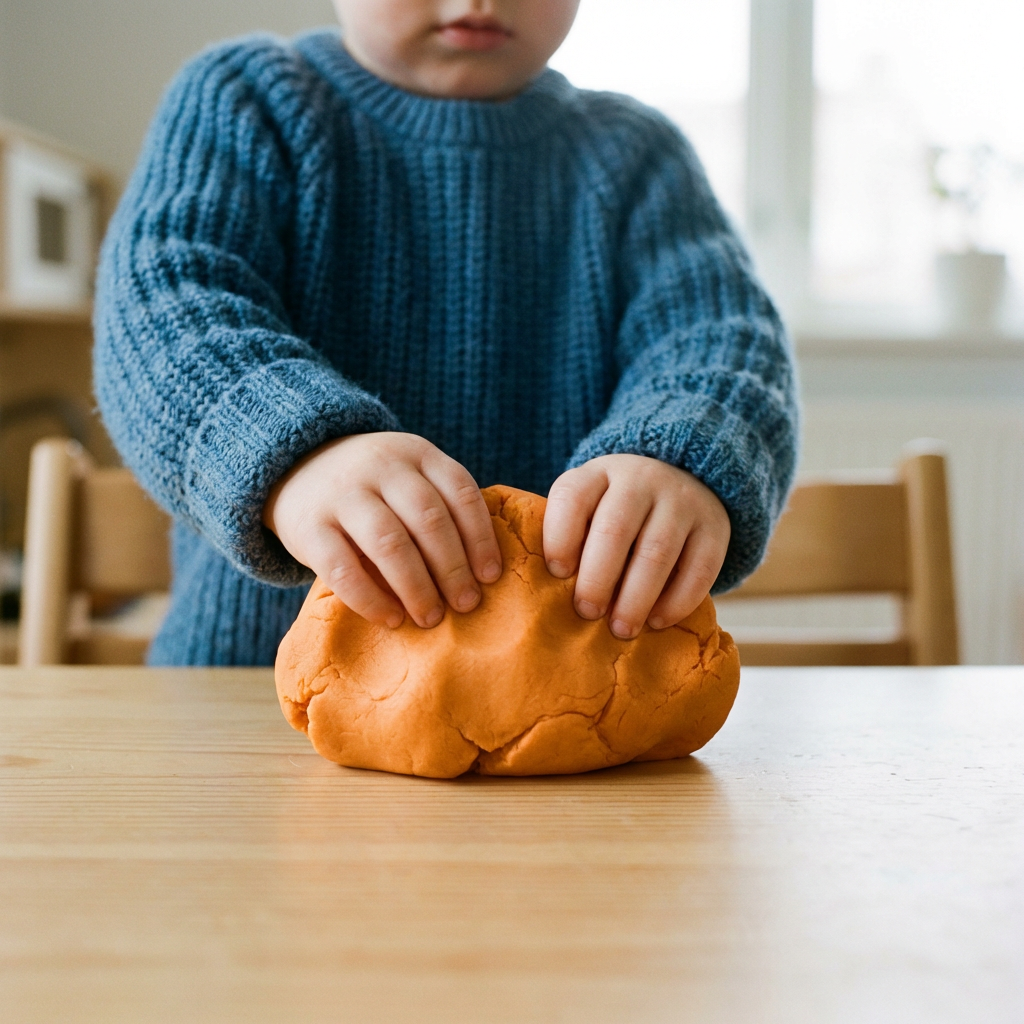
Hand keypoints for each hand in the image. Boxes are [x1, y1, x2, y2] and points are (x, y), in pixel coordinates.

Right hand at [262, 433, 501, 628]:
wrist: (297, 468)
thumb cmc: (374, 490)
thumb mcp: (409, 477)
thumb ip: (441, 507)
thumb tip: (483, 575)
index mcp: (416, 453)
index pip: (460, 492)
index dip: (481, 537)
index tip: (491, 576)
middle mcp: (381, 466)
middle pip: (428, 519)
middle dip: (452, 568)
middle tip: (467, 604)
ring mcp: (342, 494)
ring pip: (389, 543)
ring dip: (416, 586)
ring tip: (431, 617)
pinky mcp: (309, 526)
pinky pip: (343, 569)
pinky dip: (371, 599)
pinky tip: (391, 618)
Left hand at [543, 454, 730, 638]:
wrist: (682, 481)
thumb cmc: (617, 511)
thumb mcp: (590, 505)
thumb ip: (570, 535)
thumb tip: (549, 595)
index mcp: (599, 474)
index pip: (572, 497)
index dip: (559, 537)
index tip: (556, 574)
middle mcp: (641, 480)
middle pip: (614, 530)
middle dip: (596, 578)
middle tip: (586, 612)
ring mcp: (681, 501)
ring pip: (656, 552)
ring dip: (635, 598)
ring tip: (620, 629)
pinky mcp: (714, 527)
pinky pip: (698, 569)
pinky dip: (677, 601)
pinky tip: (657, 621)